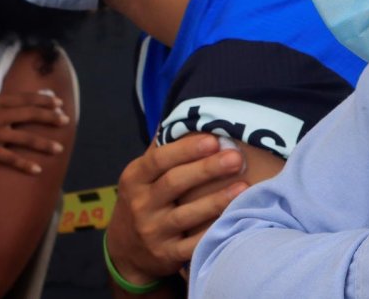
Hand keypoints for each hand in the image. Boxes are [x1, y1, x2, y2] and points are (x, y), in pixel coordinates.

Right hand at [0, 69, 69, 174]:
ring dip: (44, 143)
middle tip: (65, 120)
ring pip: (25, 138)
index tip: (57, 101)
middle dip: (50, 118)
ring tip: (59, 148)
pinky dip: (24, 165)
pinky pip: (10, 159)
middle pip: (30, 115)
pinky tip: (37, 170)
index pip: (24, 98)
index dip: (43, 100)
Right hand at [106, 134, 248, 284]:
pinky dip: (212, 232)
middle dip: (207, 170)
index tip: (214, 139)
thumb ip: (160, 149)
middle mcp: (141, 205)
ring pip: (186, 215)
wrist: (125, 251)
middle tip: (236, 157)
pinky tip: (234, 220)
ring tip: (243, 186)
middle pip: (174, 184)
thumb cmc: (143, 201)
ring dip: (216, 200)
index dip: (186, 149)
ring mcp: (153, 232)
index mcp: (135, 179)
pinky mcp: (166, 255)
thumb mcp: (141, 176)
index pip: (158, 160)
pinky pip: (192, 245)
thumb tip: (180, 113)